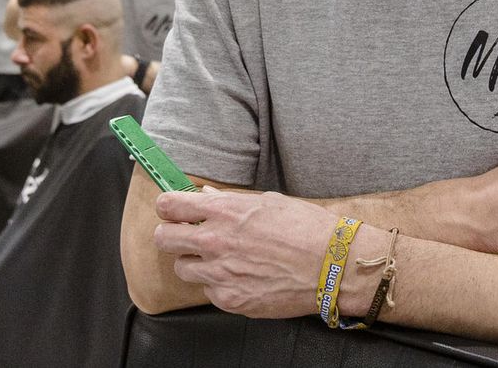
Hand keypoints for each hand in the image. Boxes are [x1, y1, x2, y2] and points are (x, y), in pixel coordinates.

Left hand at [153, 188, 335, 318]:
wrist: (333, 265)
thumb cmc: (305, 229)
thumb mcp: (267, 202)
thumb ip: (229, 202)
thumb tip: (205, 197)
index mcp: (224, 211)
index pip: (169, 205)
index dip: (168, 207)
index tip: (172, 209)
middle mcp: (215, 241)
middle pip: (164, 238)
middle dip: (171, 235)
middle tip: (185, 236)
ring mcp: (220, 274)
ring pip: (182, 269)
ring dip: (194, 263)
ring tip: (217, 260)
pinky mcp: (230, 300)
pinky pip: (208, 292)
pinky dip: (218, 285)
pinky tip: (240, 277)